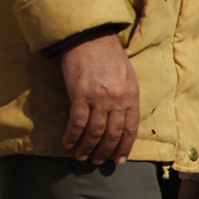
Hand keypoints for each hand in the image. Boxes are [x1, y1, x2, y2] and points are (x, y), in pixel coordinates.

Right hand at [60, 32, 139, 164]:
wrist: (91, 38)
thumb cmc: (109, 56)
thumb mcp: (127, 76)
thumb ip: (127, 98)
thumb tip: (123, 119)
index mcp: (131, 96)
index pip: (130, 129)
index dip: (124, 147)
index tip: (118, 160)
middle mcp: (117, 100)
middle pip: (112, 134)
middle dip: (105, 151)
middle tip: (97, 161)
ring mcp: (99, 98)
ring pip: (94, 132)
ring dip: (87, 147)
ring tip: (82, 156)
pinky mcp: (80, 95)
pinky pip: (77, 122)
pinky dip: (72, 135)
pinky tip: (68, 143)